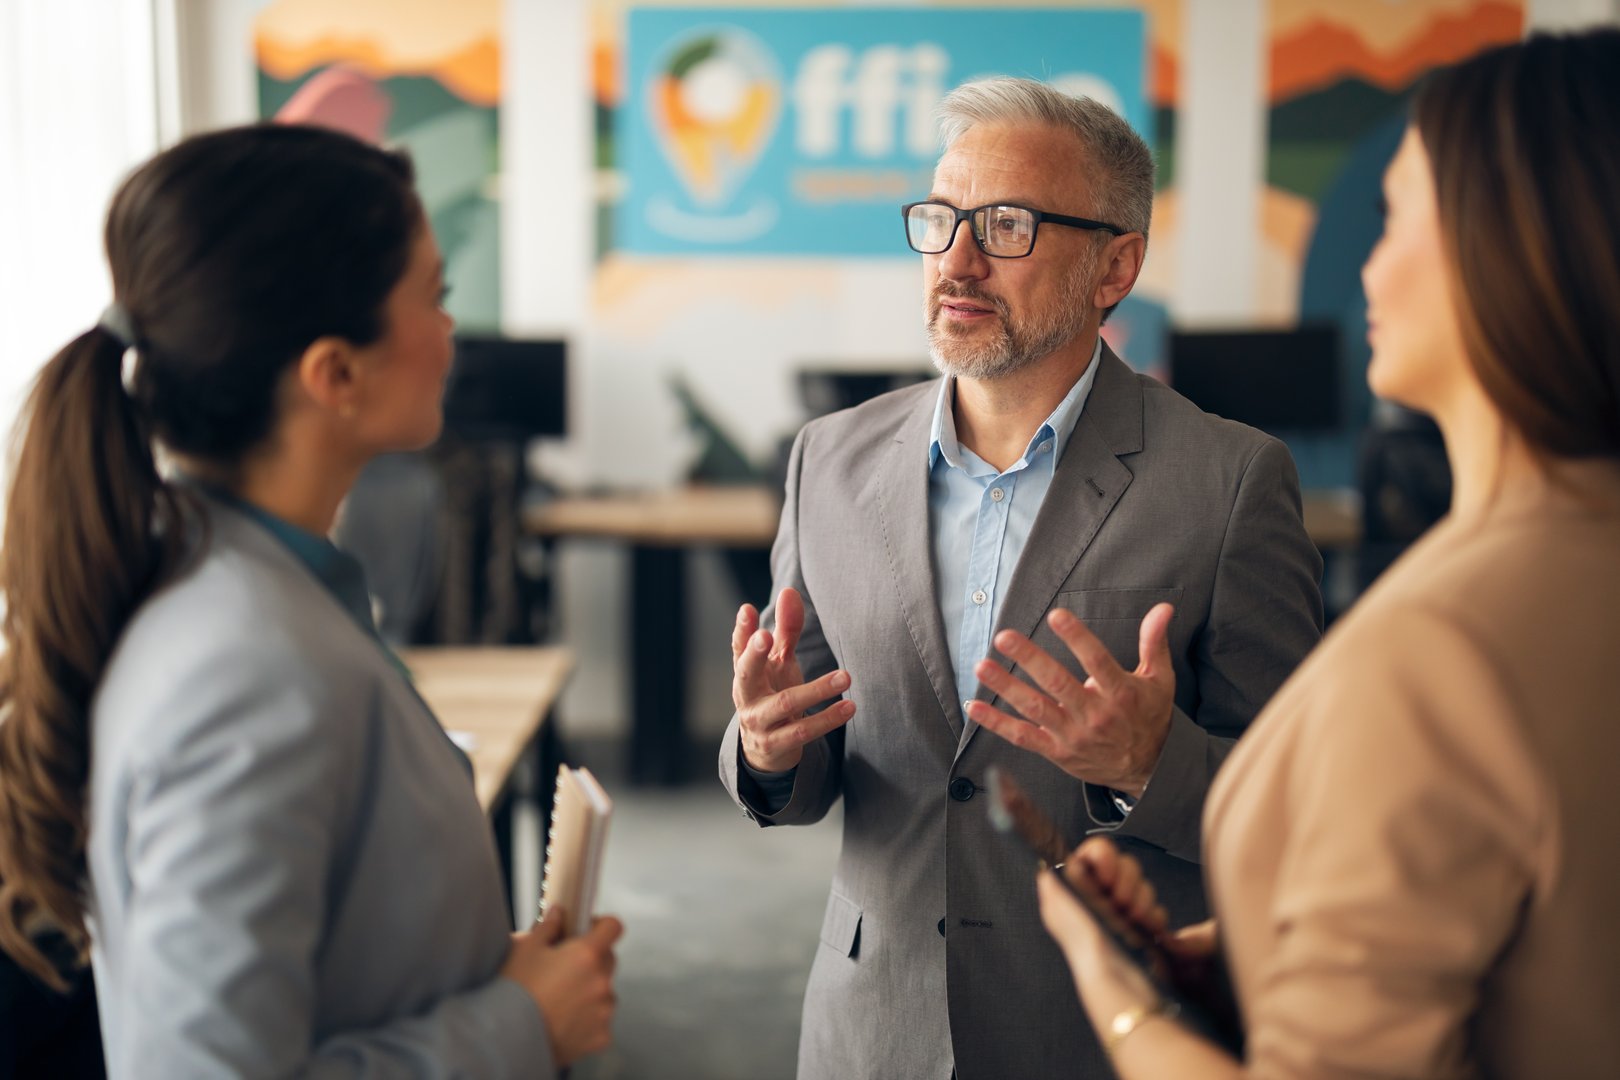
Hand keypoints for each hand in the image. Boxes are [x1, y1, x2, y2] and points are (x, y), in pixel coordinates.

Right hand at [501, 908, 622, 1067]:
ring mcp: (604, 1011)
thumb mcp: (524, 949)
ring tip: (559, 1001)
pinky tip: (562, 1022)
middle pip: (608, 960)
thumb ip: (547, 927)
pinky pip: (600, 1021)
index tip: (587, 931)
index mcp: (587, 955)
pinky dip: (587, 1021)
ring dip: (590, 992)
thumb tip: (559, 914)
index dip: (601, 926)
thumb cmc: (513, 991)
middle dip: (591, 960)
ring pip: (605, 992)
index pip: (613, 927)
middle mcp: (602, 982)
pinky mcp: (600, 1037)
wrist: (505, 1040)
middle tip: (563, 969)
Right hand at [732, 587, 855, 772]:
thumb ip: (785, 629)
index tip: (746, 609)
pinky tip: (849, 707)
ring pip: (786, 703)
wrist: (767, 749)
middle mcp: (746, 695)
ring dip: (817, 689)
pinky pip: (803, 731)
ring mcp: (759, 722)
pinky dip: (828, 718)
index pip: (739, 647)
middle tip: (766, 637)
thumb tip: (789, 591)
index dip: (741, 629)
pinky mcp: (777, 745)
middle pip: (746, 673)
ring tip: (846, 676)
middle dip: (755, 654)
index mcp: (746, 672)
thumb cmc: (773, 693)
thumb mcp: (779, 662)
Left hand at [969, 603, 1175, 794]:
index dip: (1076, 638)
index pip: (1097, 661)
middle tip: (1005, 637)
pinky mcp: (1058, 752)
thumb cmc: (1150, 717)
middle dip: (1029, 659)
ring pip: (1035, 708)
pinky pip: (1023, 737)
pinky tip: (975, 706)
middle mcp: (1096, 715)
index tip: (1056, 616)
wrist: (1149, 769)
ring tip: (982, 665)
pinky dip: (997, 723)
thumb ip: (1154, 642)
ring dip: (1006, 687)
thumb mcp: (1159, 679)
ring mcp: (1074, 735)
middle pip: (1058, 683)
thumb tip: (1164, 608)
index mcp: (1121, 693)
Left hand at [1037, 849, 1162, 1029]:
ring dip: (1140, 900)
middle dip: (1126, 880)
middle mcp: (1101, 898)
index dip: (1106, 857)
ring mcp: (1124, 912)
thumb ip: (1053, 887)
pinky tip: (1145, 928)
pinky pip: (1156, 908)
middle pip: (1125, 864)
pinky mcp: (1145, 927)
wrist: (1118, 986)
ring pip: (1143, 885)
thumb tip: (1044, 867)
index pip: (1097, 852)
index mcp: (1079, 890)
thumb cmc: (1088, 953)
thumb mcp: (1062, 915)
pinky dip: (1153, 917)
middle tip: (1117, 901)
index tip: (1106, 873)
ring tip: (1130, 919)